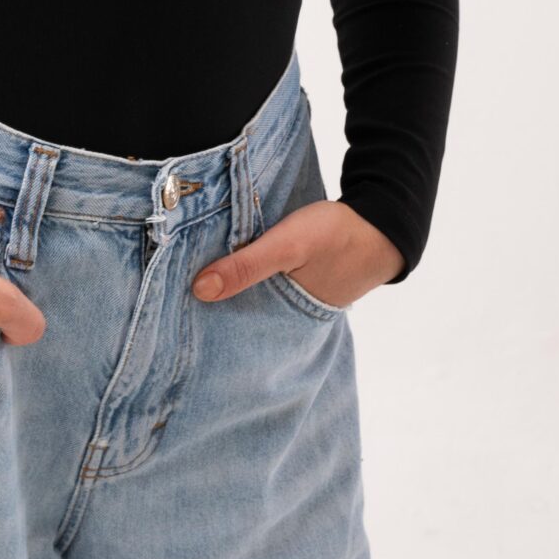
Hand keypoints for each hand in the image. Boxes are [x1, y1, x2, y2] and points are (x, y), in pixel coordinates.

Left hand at [190, 197, 403, 308]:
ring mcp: (300, 302)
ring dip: (235, 296)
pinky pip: (270, 290)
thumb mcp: (286, 245)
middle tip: (178, 305)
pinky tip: (233, 272)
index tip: (175, 322)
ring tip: (198, 287)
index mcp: (286, 319)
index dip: (209, 329)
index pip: (238, 336)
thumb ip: (246, 266)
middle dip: (217, 314)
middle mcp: (292, 319)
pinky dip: (253, 283)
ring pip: (256, 305)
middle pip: (244, 322)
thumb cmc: (335, 235)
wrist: (383, 222)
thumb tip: (199, 290)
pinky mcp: (304, 284)